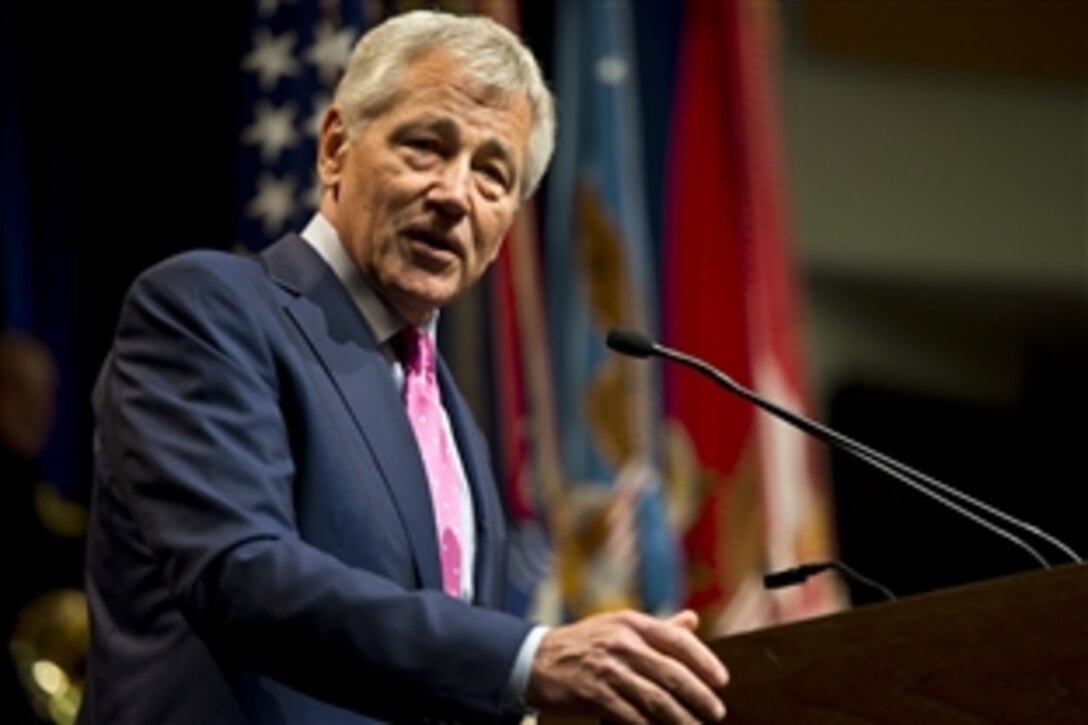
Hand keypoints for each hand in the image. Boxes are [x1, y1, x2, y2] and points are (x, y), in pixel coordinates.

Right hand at [525, 608, 727, 723]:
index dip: (704, 661)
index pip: (677, 640)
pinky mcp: (596, 695)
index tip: (721, 680)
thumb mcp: (618, 626)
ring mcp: (609, 671)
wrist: (536, 660)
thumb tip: (691, 621)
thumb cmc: (583, 643)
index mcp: (631, 623)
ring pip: (657, 699)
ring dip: (682, 718)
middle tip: (716, 711)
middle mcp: (622, 643)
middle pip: (672, 674)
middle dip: (699, 696)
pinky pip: (634, 717)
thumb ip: (657, 627)